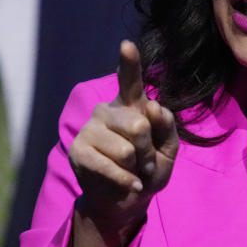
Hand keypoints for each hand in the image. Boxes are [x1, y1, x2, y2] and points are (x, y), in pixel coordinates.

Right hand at [68, 41, 177, 246]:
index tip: (126, 45)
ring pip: (126, 148)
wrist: (126, 201)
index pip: (130, 80)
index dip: (129, 62)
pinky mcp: (78, 151)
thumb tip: (154, 106)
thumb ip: (167, 128)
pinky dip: (125, 179)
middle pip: (139, 125)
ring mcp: (90, 129)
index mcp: (130, 106)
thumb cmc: (148, 170)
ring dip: (137, 167)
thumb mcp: (168, 150)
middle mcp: (107, 110)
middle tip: (146, 163)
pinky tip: (129, 184)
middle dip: (149, 151)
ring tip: (133, 172)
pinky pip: (109, 165)